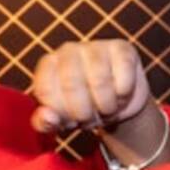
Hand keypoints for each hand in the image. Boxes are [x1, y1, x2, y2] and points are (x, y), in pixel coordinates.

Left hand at [30, 40, 150, 133]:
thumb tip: (48, 117)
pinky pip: (123, 77)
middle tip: (90, 119)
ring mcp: (95, 46)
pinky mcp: (122, 48)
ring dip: (106, 106)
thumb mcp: (62, 120)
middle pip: (71, 85)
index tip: (70, 120)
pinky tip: (120, 96)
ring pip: (100, 81)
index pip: (46, 90)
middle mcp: (68, 50)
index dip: (61, 113)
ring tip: (106, 109)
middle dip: (83, 113)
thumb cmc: (84, 108)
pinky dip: (123, 96)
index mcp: (48, 65)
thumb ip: (46, 123)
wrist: (117, 100)